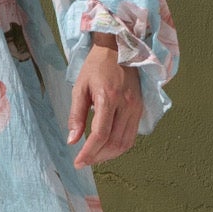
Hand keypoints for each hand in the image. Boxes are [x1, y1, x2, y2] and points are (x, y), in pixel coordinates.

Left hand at [68, 37, 143, 167]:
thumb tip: (72, 141)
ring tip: (94, 157)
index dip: (89, 152)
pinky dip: (119, 146)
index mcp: (108, 97)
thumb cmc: (95, 67)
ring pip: (126, 143)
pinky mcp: (140, 109)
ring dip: (109, 155)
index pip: (101, 134)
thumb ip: (75, 115)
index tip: (78, 162)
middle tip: (84, 161)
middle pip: (115, 142)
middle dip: (98, 157)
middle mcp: (126, 105)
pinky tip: (107, 147)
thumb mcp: (79, 87)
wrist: (118, 49)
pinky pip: (132, 135)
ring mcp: (136, 107)